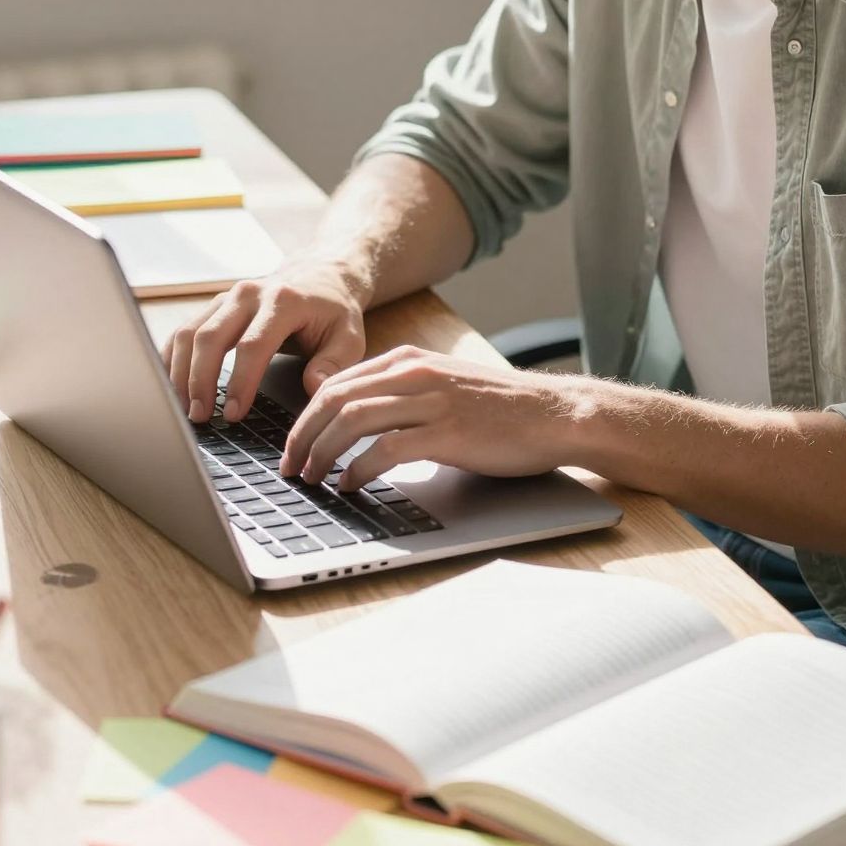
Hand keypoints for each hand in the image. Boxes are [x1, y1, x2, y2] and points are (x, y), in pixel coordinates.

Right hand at [161, 259, 367, 422]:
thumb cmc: (333, 311)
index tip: (233, 413)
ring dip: (181, 373)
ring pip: (190, 333)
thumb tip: (314, 389)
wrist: (320, 276)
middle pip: (210, 337)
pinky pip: (183, 331)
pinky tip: (171, 386)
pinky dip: (172, 359)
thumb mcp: (349, 336)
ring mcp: (227, 298)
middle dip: (200, 380)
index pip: (252, 345)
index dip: (240, 382)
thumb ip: (333, 364)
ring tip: (185, 409)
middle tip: (200, 417)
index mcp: (283, 301)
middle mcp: (249, 294)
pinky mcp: (214, 306)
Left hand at [281, 343, 590, 491]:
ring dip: (322, 452)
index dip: (305, 416)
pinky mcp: (447, 432)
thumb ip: (404, 394)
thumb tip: (357, 423)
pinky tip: (350, 485)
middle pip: (335, 399)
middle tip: (290, 467)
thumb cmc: (502, 409)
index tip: (292, 445)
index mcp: (410, 360)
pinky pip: (385, 449)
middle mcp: (415, 373)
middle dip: (302, 436)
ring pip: (352, 420)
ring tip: (312, 478)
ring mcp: (431, 401)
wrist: (556, 415)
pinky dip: (358, 469)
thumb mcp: (445, 386)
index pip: (337, 383)